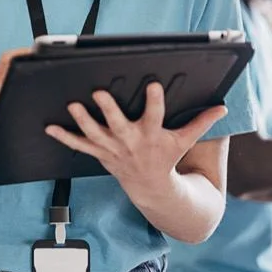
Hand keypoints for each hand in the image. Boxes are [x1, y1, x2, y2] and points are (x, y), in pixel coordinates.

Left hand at [46, 83, 227, 199]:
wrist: (151, 187)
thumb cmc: (167, 158)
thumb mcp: (185, 140)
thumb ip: (201, 122)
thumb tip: (222, 107)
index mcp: (152, 134)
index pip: (155, 114)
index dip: (155, 100)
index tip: (153, 85)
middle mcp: (130, 141)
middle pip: (118, 123)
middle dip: (109, 109)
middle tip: (99, 93)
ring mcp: (112, 148)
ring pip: (95, 133)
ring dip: (82, 121)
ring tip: (72, 105)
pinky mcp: (100, 153)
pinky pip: (79, 145)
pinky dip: (64, 137)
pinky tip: (49, 127)